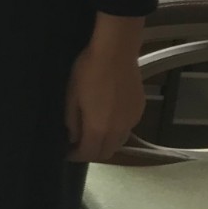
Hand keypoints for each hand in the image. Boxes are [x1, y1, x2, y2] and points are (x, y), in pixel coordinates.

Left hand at [65, 23, 145, 161]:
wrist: (115, 53)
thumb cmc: (88, 71)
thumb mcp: (71, 95)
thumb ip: (72, 120)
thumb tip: (73, 136)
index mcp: (99, 128)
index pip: (89, 153)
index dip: (76, 156)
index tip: (68, 153)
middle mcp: (118, 130)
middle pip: (107, 152)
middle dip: (92, 153)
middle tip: (79, 145)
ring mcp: (132, 121)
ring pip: (119, 142)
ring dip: (106, 143)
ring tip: (93, 133)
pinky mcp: (140, 110)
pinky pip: (127, 128)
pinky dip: (116, 130)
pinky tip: (108, 118)